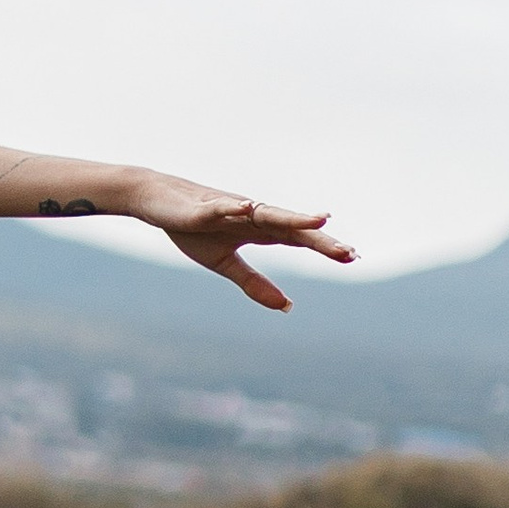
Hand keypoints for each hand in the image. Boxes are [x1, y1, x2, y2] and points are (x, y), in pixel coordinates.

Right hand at [130, 175, 353, 313]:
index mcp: (259, 229)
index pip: (299, 239)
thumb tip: (288, 306)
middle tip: (349, 253)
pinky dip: (235, 207)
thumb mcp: (224, 263)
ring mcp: (230, 209)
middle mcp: (252, 215)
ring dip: (293, 218)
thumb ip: (254, 282)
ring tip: (319, 220)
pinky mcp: (203, 207)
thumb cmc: (192, 228)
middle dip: (320, 239)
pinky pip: (222, 207)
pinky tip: (249, 207)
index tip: (353, 257)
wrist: (155, 200)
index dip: (324, 247)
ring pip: (267, 213)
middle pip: (292, 227)